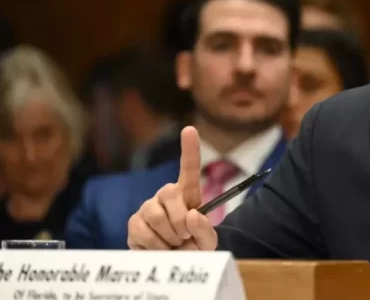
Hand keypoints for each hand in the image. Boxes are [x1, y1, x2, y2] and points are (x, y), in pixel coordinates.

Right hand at [127, 126, 217, 250]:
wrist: (172, 269)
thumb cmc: (191, 249)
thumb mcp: (207, 243)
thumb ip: (205, 230)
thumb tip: (192, 215)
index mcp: (188, 195)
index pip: (188, 169)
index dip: (190, 149)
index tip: (190, 129)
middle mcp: (165, 196)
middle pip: (170, 193)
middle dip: (181, 220)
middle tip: (185, 237)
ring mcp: (147, 208)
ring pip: (156, 215)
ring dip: (169, 237)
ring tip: (174, 245)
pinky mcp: (133, 224)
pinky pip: (143, 232)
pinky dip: (156, 246)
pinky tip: (160, 250)